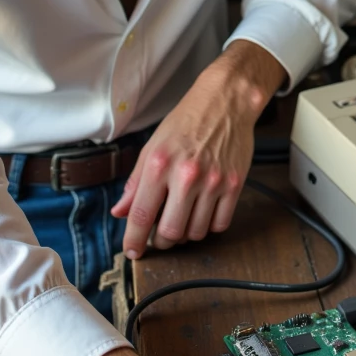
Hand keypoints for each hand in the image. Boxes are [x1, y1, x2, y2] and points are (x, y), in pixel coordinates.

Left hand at [110, 40, 285, 256]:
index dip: (133, 240)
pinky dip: (209, 226)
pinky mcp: (235, 185)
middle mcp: (186, 175)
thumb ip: (135, 183)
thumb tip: (120, 212)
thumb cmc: (186, 122)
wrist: (225, 103)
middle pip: (170, 231)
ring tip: (183, 219)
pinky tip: (203, 213)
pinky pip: (220, 224)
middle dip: (162, 240)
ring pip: (196, 232)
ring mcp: (213, 182)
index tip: (132, 252)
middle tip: (160, 234)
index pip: (141, 215)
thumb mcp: (152, 147)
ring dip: (186, 234)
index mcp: (159, 165)